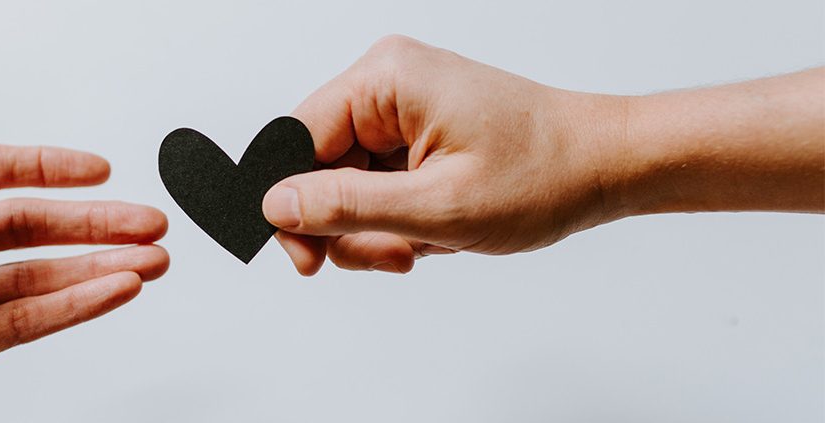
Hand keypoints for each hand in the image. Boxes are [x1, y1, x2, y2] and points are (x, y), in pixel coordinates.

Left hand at [0, 75, 168, 421]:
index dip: (49, 169)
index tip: (99, 171)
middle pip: (26, 227)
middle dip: (93, 224)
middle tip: (146, 223)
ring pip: (35, 278)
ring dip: (96, 269)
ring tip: (148, 262)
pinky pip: (22, 324)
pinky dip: (72, 309)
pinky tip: (109, 292)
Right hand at [263, 35, 823, 274]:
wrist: (605, 166)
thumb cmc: (544, 174)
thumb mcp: (437, 206)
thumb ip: (347, 206)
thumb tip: (274, 205)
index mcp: (385, 79)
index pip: (294, 141)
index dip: (291, 206)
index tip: (307, 260)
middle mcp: (387, 83)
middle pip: (317, 167)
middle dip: (348, 225)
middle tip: (394, 255)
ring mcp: (401, 107)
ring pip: (346, 184)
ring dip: (376, 229)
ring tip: (424, 244)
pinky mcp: (415, 131)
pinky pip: (375, 183)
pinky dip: (396, 219)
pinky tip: (433, 230)